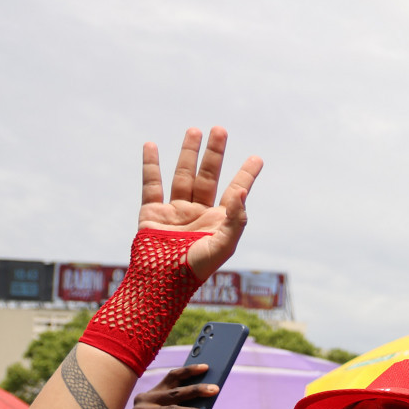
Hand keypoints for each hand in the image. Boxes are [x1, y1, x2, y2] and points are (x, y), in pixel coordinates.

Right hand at [138, 129, 263, 281]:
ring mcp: (175, 211)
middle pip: (209, 176)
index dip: (247, 174)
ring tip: (194, 130)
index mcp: (219, 221)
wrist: (162, 279)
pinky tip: (152, 145)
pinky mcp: (152, 212)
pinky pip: (152, 184)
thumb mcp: (224, 245)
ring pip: (183, 175)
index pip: (236, 191)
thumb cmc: (196, 267)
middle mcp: (199, 212)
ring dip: (188, 153)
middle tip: (220, 129)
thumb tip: (243, 191)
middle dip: (215, 153)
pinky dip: (151, 165)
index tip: (258, 157)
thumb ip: (236, 219)